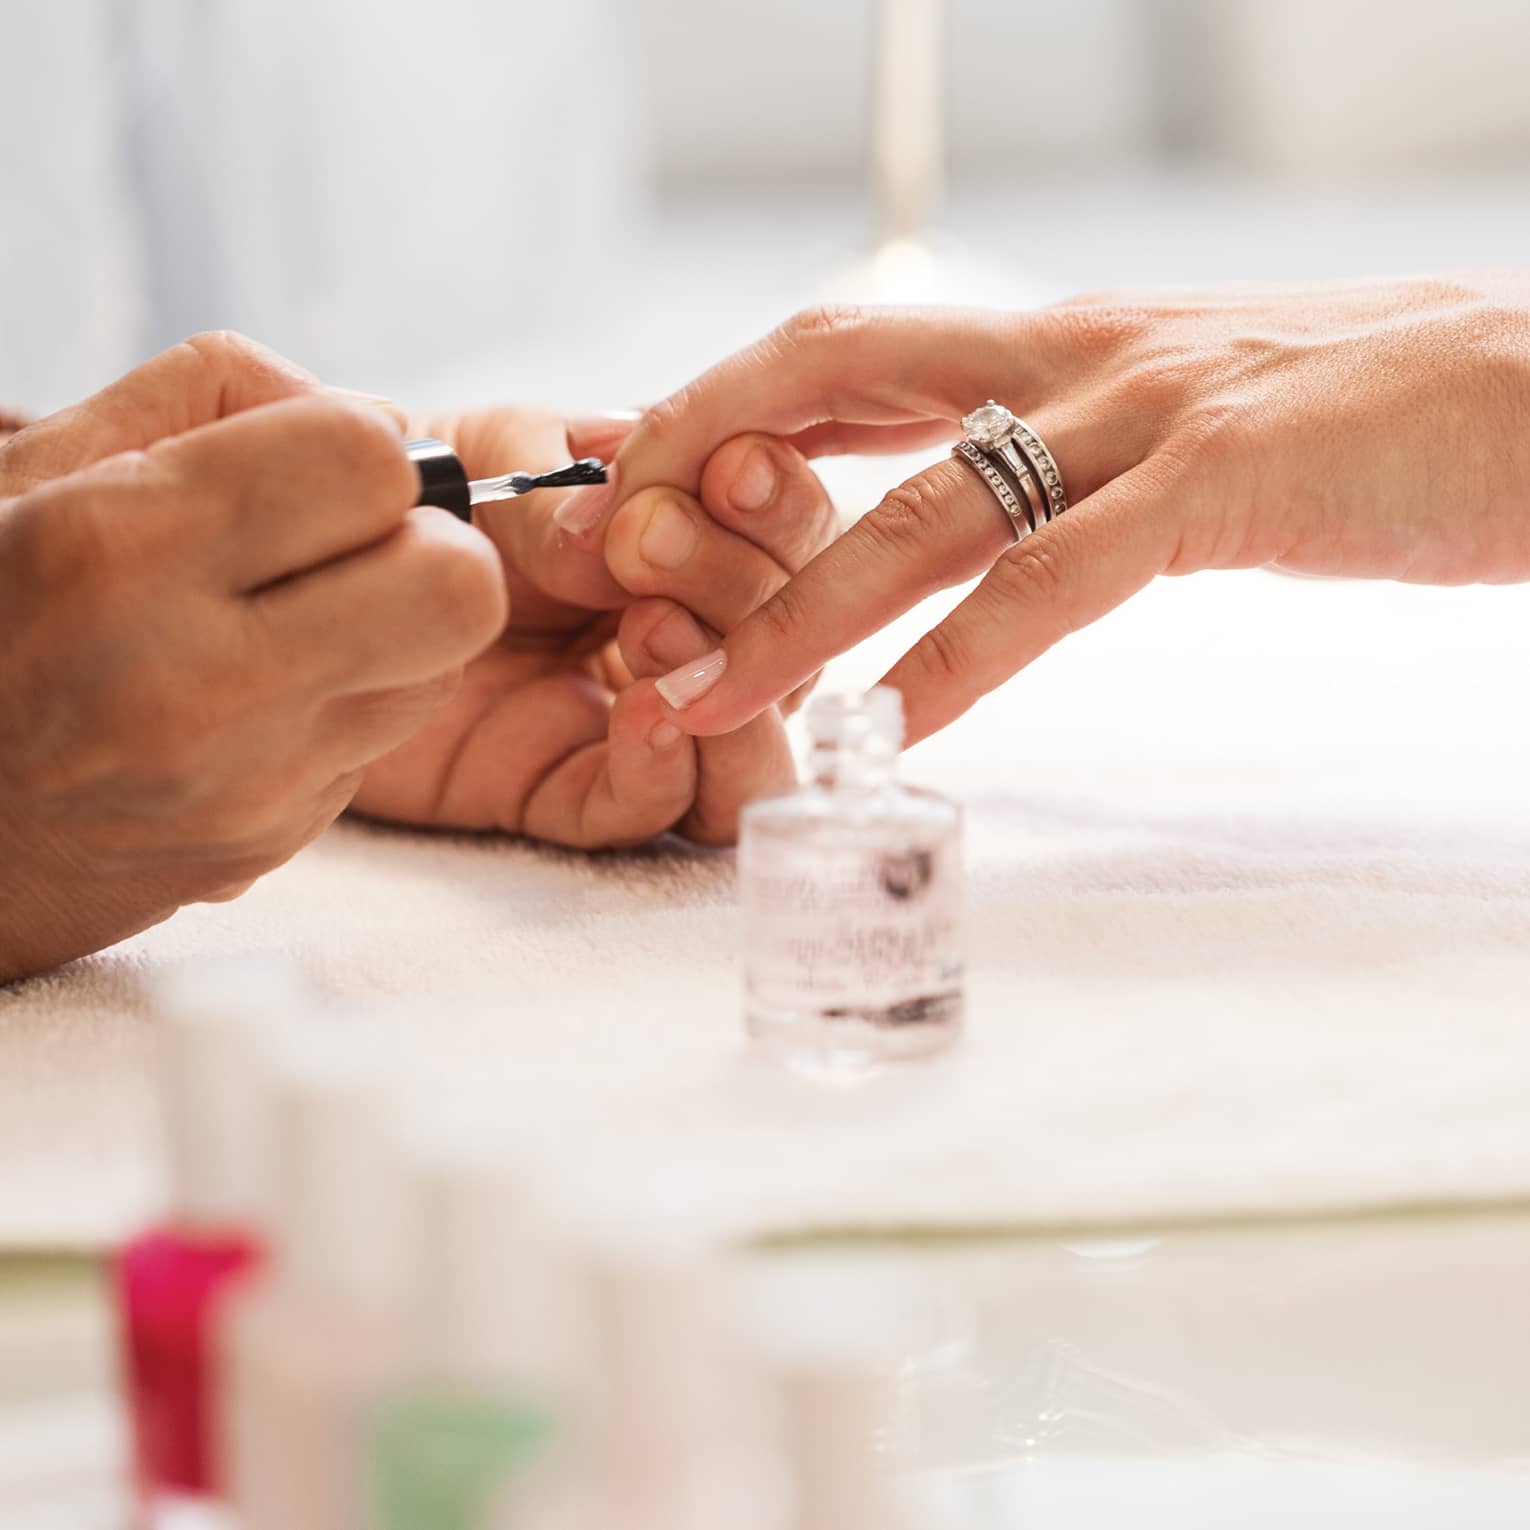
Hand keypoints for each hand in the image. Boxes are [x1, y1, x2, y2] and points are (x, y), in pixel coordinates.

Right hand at [0, 335, 504, 979]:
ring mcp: (242, 783)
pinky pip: (380, 744)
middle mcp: (194, 681)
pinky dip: (346, 703)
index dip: (364, 450)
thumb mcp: (31, 468)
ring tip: (300, 621)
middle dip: (431, 546)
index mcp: (117, 552)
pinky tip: (258, 698)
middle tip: (357, 547)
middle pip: (458, 588)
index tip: (317, 468)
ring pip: (444, 670)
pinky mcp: (267, 844)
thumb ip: (207, 396)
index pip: (371, 464)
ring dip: (401, 628)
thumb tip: (368, 415)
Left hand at [348, 406, 836, 846]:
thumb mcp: (491, 458)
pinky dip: (667, 768)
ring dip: (736, 692)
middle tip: (651, 542)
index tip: (730, 469)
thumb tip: (629, 533)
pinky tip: (644, 715)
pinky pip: (653, 809)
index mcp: (691, 541)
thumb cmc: (412, 501)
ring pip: (756, 750)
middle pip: (791, 643)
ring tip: (658, 630)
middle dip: (741, 586)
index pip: (786, 536)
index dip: (778, 508)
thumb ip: (563, 489)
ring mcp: (636, 720)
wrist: (301, 585)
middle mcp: (686, 636)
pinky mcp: (568, 793)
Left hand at [553, 276, 1529, 744]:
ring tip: (696, 700)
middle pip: (829, 383)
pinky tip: (884, 728)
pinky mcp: (1222, 485)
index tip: (631, 491)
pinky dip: (962, 660)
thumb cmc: (1355, 419)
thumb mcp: (1171, 407)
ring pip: (923, 505)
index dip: (714, 411)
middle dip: (699, 473)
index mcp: (1050, 337)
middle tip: (601, 571)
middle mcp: (1071, 353)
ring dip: (795, 613)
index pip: (835, 356)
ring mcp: (1143, 412)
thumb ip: (1060, 441)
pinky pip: (1056, 583)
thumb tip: (977, 490)